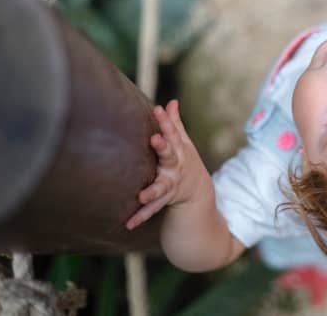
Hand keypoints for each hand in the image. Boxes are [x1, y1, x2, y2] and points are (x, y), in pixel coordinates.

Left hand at [126, 100, 209, 229]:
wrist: (198, 193)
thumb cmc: (185, 162)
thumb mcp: (183, 144)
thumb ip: (175, 124)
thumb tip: (172, 102)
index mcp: (179, 151)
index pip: (173, 133)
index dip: (166, 121)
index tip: (158, 108)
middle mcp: (175, 167)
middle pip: (169, 155)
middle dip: (163, 147)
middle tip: (155, 139)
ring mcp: (170, 185)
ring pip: (161, 187)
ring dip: (152, 191)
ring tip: (142, 196)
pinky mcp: (163, 201)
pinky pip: (151, 210)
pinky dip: (140, 217)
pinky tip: (129, 224)